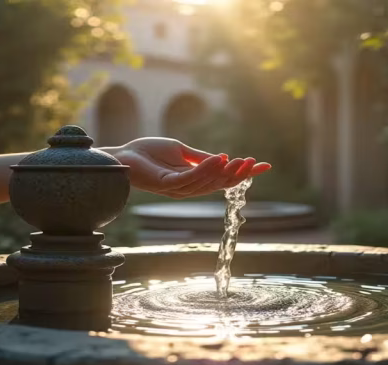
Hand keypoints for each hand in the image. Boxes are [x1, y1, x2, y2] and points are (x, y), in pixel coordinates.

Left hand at [104, 138, 270, 197]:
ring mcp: (177, 188)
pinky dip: (206, 169)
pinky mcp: (167, 184)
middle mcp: (188, 188)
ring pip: (207, 182)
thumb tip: (224, 159)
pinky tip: (219, 158)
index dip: (243, 173)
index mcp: (193, 181)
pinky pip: (191, 177)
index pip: (223, 178)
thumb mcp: (180, 151)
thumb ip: (200, 157)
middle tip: (254, 163)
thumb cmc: (147, 153)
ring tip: (239, 159)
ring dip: (224, 170)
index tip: (264, 166)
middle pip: (219, 184)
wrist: (122, 156)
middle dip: (238, 174)